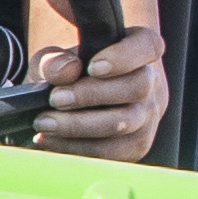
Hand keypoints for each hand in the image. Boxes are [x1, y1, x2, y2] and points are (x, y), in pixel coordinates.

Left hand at [31, 26, 168, 159]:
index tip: (93, 66)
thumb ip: (54, 60)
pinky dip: (77, 147)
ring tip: (45, 122)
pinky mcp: (135, 146)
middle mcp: (152, 83)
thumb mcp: (55, 58)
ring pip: (125, 124)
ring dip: (79, 125)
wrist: (74, 100)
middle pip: (136, 88)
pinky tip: (52, 139)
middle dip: (91, 95)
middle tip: (56, 99)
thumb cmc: (69, 72)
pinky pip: (112, 152)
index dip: (125, 57)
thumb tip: (62, 73)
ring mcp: (147, 118)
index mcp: (140, 49)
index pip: (148, 46)